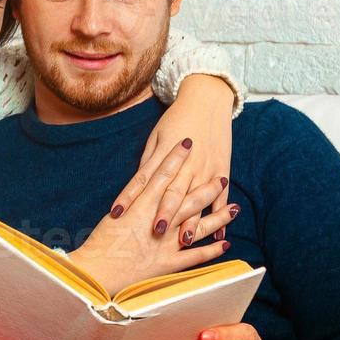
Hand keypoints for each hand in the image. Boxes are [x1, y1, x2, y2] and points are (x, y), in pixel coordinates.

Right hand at [68, 150, 229, 296]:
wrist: (94, 272)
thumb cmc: (99, 244)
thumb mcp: (114, 216)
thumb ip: (133, 201)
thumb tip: (144, 187)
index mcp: (141, 205)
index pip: (163, 174)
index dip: (176, 158)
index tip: (188, 143)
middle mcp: (157, 220)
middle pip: (187, 198)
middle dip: (206, 187)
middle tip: (222, 176)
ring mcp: (165, 243)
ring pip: (198, 225)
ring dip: (218, 217)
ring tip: (236, 210)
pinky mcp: (168, 264)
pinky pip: (195, 256)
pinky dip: (211, 250)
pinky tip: (225, 244)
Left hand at [109, 73, 235, 242]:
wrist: (207, 99)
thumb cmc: (177, 119)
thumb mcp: (157, 135)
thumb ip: (149, 161)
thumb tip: (138, 183)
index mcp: (166, 155)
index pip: (144, 179)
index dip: (130, 197)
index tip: (118, 213)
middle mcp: (187, 165)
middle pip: (173, 193)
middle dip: (164, 214)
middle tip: (154, 233)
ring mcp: (206, 169)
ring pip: (197, 199)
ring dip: (191, 221)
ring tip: (184, 240)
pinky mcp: (222, 171)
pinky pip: (221, 198)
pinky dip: (220, 216)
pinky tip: (218, 236)